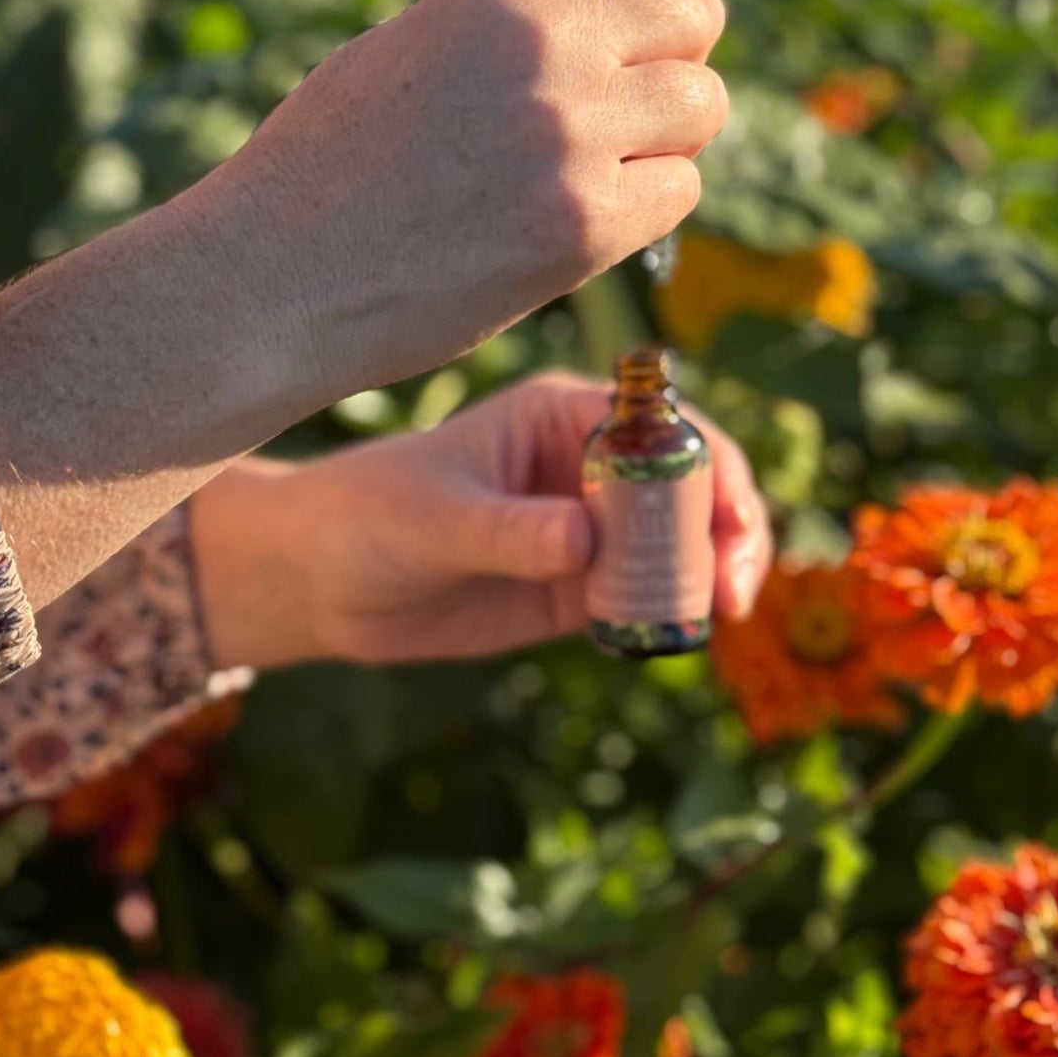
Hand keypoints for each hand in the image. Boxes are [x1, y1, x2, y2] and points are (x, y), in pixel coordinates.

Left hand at [189, 372, 770, 668]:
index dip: (709, 471)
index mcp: (563, 417)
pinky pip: (643, 596)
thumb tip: (588, 541)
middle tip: (735, 593)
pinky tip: (662, 639)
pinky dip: (667, 614)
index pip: (663, 429)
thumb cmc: (369, 516)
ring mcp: (588, 527)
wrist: (322, 579)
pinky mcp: (576, 586)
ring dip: (708, 578)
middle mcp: (587, 465)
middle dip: (727, 531)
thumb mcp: (436, 520)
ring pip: (678, 546)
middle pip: (690, 486)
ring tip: (711, 619)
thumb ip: (510, 531)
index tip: (727, 528)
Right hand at [208, 0, 727, 406]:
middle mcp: (545, 46)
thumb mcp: (400, 51)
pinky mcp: (583, 225)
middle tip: (648, 107)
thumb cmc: (319, 174)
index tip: (679, 16)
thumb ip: (499, 28)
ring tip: (609, 171)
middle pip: (693, 16)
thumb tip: (594, 21)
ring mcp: (570, 136)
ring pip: (702, 105)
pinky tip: (589, 224)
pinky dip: (646, 209)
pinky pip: (678, 193)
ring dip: (671, 139)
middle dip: (685, 55)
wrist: (270, 279)